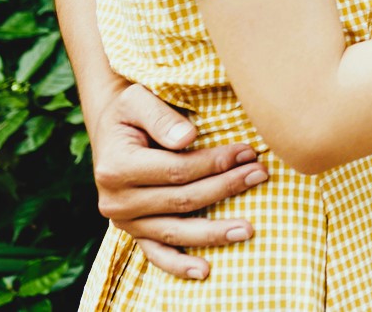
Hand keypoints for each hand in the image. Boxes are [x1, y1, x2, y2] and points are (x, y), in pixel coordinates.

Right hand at [87, 82, 266, 280]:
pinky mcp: (133, 232)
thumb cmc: (131, 109)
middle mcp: (116, 201)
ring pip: (174, 231)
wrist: (110, 127)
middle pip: (182, 201)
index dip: (215, 163)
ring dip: (213, 231)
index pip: (177, 171)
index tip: (249, 151)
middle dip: (225, 188)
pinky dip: (179, 264)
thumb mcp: (138, 100)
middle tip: (261, 174)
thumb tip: (188, 138)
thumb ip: (161, 117)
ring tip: (248, 228)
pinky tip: (206, 270)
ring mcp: (124, 221)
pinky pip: (156, 253)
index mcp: (116, 168)